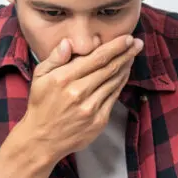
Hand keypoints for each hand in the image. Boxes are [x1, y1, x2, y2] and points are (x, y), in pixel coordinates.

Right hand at [20, 35, 144, 163]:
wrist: (42, 139)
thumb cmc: (41, 105)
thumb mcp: (39, 77)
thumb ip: (54, 58)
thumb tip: (68, 42)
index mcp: (64, 79)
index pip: (96, 58)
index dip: (115, 47)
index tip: (128, 38)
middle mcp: (79, 93)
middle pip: (109, 68)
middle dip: (126, 53)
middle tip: (138, 43)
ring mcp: (90, 108)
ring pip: (114, 82)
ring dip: (126, 67)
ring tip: (132, 56)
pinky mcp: (99, 121)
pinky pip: (114, 97)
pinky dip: (120, 84)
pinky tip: (123, 75)